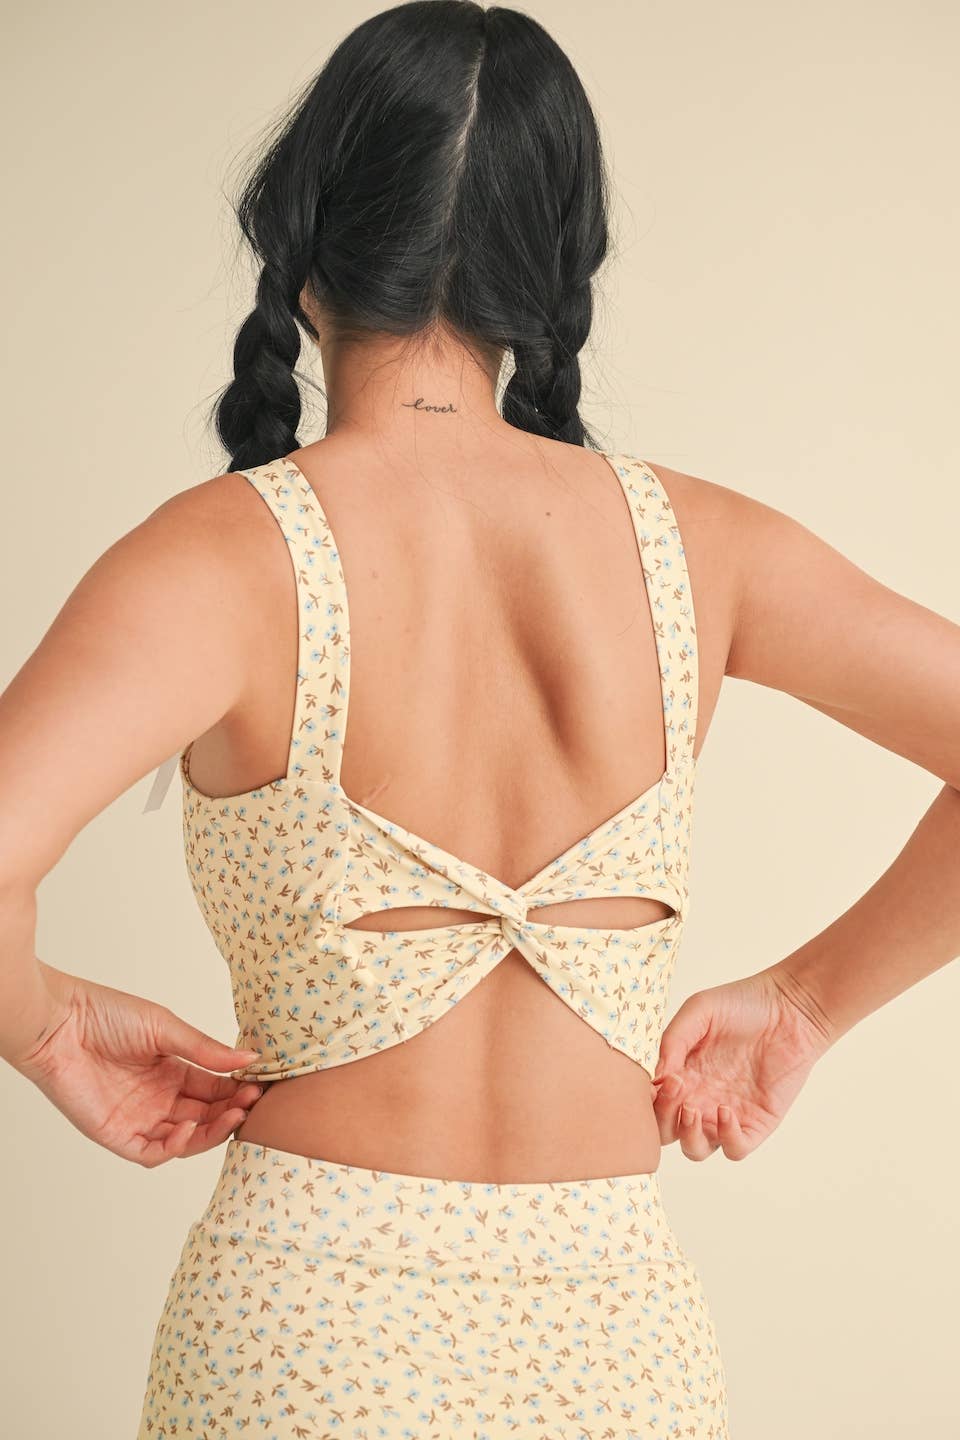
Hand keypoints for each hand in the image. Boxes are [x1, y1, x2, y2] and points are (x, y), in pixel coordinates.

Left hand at [11, 964, 264, 1166]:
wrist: (60, 1023)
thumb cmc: (107, 1015)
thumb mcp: (165, 1028)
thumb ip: (206, 1050)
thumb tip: (251, 1059)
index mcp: (174, 1071)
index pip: (216, 1089)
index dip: (239, 1090)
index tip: (261, 1086)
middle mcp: (160, 1098)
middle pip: (206, 1117)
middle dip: (232, 1112)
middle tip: (253, 1103)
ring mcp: (140, 1118)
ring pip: (185, 1139)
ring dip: (212, 1133)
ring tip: (233, 1116)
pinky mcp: (116, 1134)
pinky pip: (152, 1153)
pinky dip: (174, 1147)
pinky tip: (190, 1129)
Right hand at [651, 966, 833, 1161]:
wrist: (790, 1008)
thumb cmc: (743, 1004)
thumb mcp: (699, 1010)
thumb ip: (672, 1040)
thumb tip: (655, 1074)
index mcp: (681, 1073)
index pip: (651, 1103)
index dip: (647, 1100)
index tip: (653, 1080)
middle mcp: (700, 1098)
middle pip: (667, 1131)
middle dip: (663, 1118)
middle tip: (674, 1088)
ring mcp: (726, 1114)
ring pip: (695, 1149)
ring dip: (688, 1136)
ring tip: (693, 1110)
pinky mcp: (756, 1123)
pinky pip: (735, 1149)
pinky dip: (726, 1138)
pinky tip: (726, 1110)